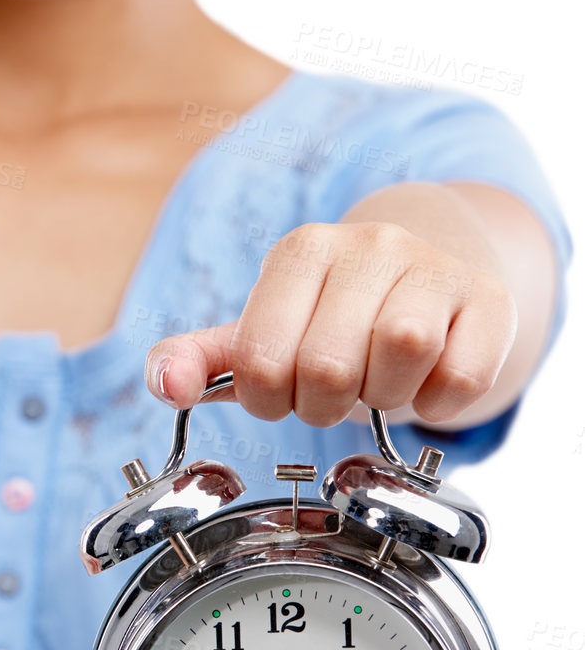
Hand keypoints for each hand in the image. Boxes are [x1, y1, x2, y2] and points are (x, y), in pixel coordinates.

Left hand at [143, 217, 515, 427]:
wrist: (428, 284)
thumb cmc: (334, 319)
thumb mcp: (263, 332)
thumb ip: (202, 360)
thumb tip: (162, 383)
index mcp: (302, 251)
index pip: (260, 357)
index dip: (267, 399)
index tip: (283, 392)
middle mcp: (369, 245)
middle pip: (329, 364)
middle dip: (322, 404)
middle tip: (333, 393)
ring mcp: (433, 267)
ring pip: (401, 353)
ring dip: (382, 397)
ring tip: (378, 384)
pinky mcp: (488, 300)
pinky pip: (459, 376)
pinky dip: (436, 404)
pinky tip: (423, 386)